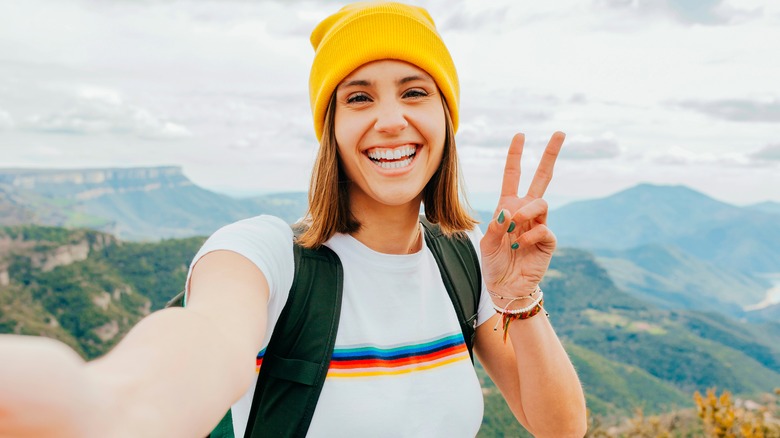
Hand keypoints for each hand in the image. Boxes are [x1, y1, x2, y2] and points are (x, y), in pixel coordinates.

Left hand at [480, 132, 563, 297]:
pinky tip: (522, 245)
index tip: (520, 135)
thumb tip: (509, 212)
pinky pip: (544, 228)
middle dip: (550, 155)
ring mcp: (539, 224)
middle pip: (542, 178)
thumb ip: (495, 226)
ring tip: (515, 225)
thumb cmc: (494, 263)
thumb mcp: (486, 243)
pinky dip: (531, 235)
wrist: (506, 287)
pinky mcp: (548, 240)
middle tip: (560, 133)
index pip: (513, 176)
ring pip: (541, 202)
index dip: (515, 156)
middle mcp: (525, 211)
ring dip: (527, 210)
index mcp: (508, 206)